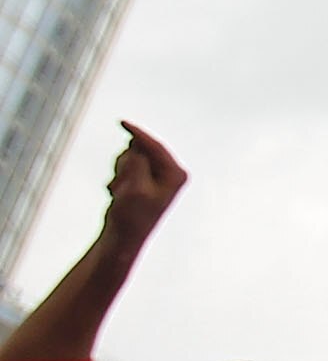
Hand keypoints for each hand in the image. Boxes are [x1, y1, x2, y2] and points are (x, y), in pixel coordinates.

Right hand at [102, 122, 186, 246]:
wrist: (122, 238)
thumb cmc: (131, 216)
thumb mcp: (134, 187)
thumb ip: (137, 163)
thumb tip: (138, 144)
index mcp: (176, 174)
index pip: (156, 146)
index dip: (138, 134)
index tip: (122, 122)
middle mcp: (171, 173)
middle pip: (141, 150)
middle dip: (126, 163)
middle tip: (120, 187)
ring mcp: (157, 176)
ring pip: (131, 157)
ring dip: (120, 171)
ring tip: (120, 193)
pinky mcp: (145, 179)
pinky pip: (126, 166)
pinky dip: (118, 177)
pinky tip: (118, 195)